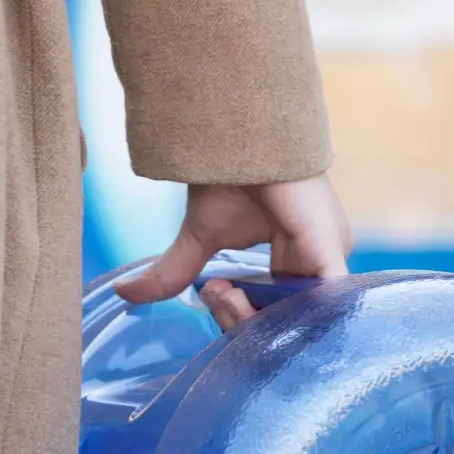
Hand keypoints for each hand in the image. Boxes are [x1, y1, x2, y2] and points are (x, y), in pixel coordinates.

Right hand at [114, 175, 352, 329]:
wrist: (237, 133)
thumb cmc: (229, 172)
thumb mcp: (198, 235)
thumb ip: (173, 272)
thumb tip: (125, 293)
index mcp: (297, 260)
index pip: (276, 312)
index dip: (242, 318)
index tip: (210, 295)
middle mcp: (317, 263)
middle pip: (287, 321)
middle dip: (243, 320)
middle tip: (213, 295)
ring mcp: (328, 258)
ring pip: (300, 319)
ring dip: (252, 317)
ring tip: (220, 291)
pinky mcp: (329, 251)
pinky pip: (326, 305)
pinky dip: (284, 312)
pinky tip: (246, 301)